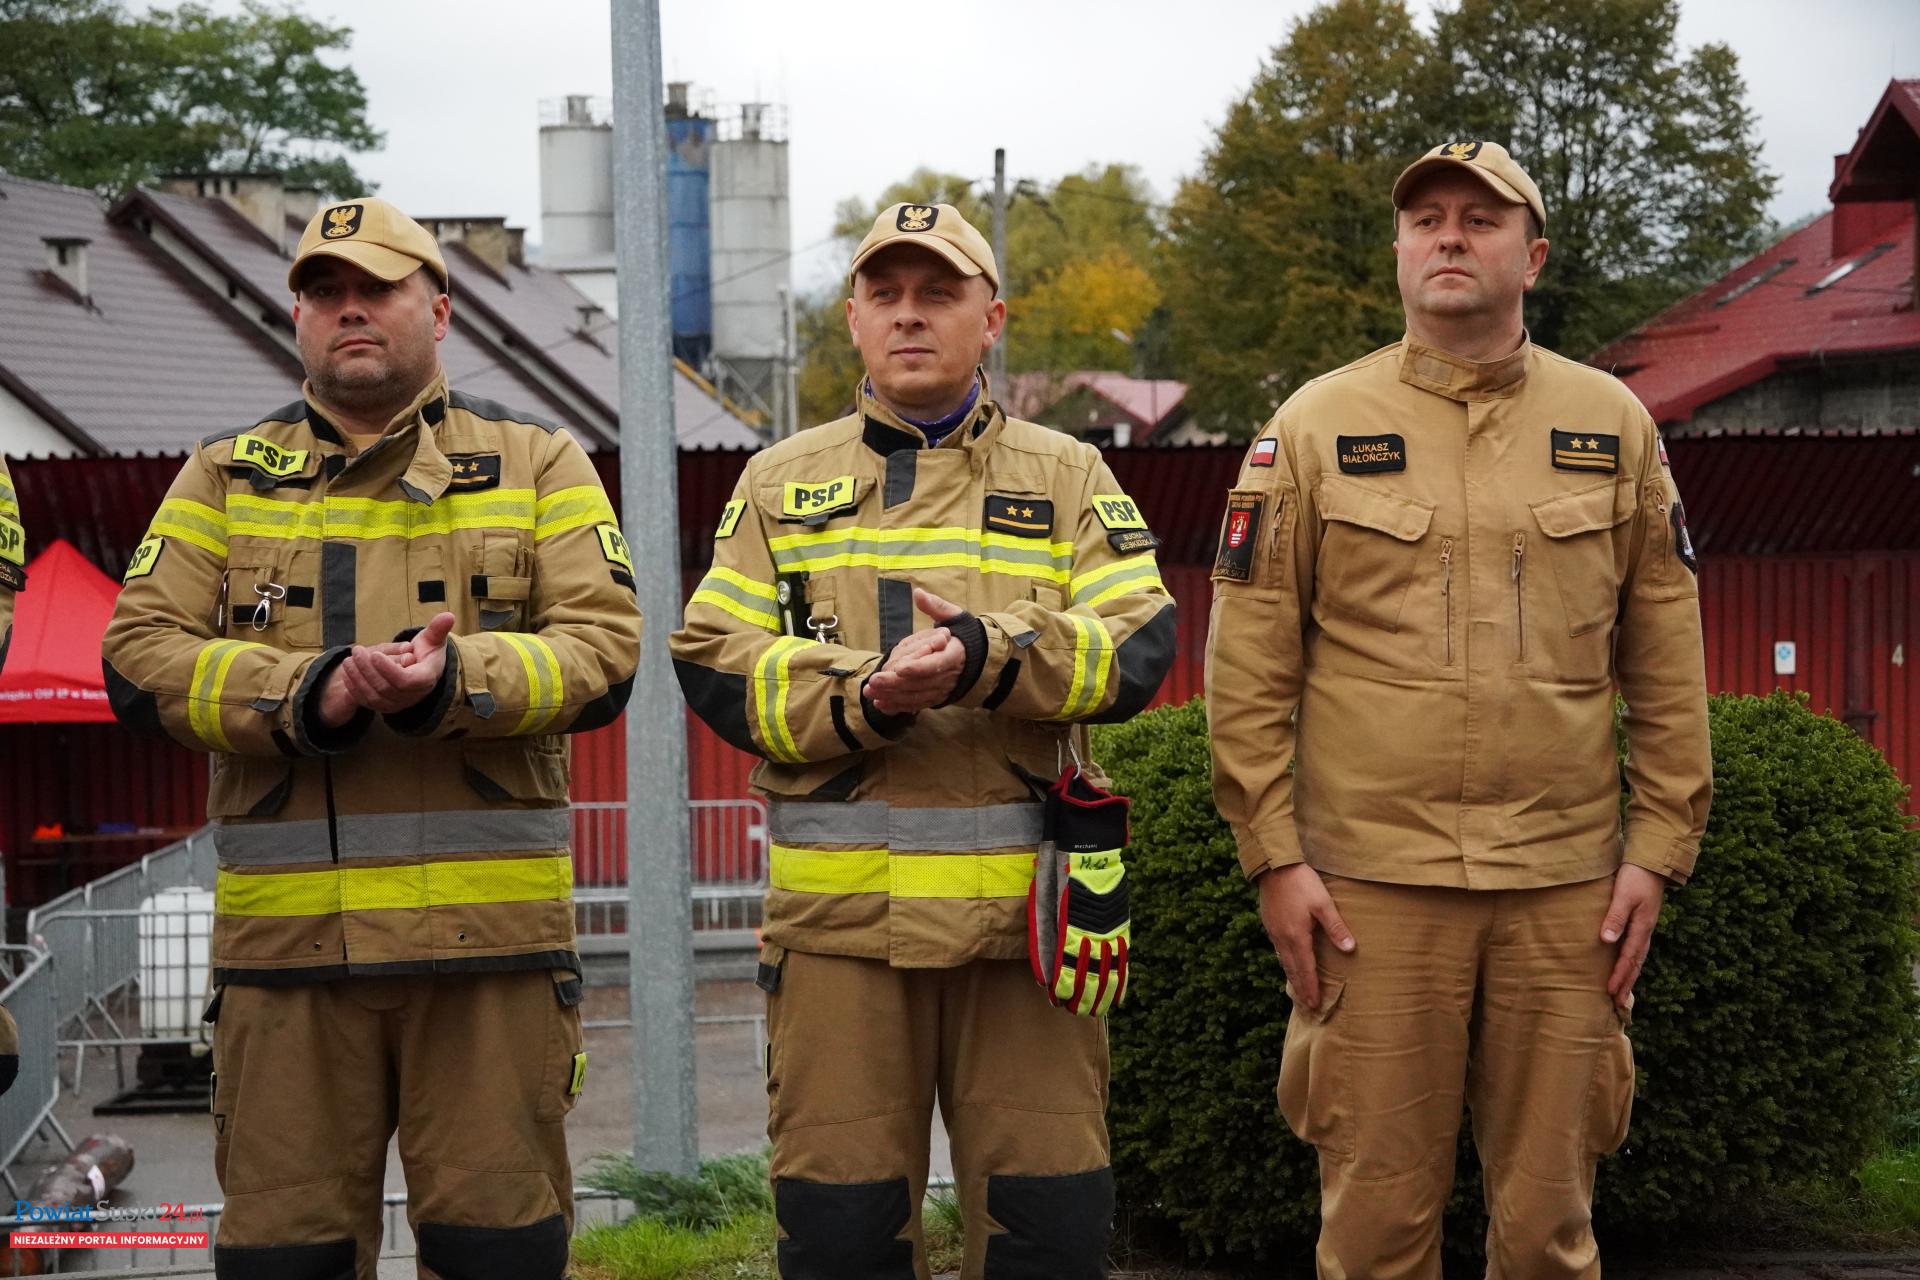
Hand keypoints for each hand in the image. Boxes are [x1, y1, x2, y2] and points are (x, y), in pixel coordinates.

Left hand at [320, 613, 455, 719]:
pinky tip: (347, 673)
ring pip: (373, 696)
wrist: (423, 671)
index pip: (404, 680)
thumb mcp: (433, 639)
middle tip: (357, 650)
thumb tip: (449, 615)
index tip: (374, 653)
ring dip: (358, 678)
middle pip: (385, 688)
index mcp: (425, 679)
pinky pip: (367, 702)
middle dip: (367, 669)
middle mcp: (412, 696)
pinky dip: (354, 688)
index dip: (388, 669)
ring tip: (348, 660)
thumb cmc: (427, 652)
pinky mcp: (385, 706)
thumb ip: (438, 629)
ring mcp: (398, 704)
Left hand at [863, 588, 969, 715]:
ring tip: (871, 691)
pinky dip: (897, 706)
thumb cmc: (962, 635)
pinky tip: (880, 704)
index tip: (900, 668)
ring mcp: (941, 689)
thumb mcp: (954, 617)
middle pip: (920, 683)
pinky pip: (915, 704)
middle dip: (895, 683)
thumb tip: (918, 593)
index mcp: (953, 655)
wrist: (978, 659)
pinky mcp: (935, 697)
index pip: (936, 664)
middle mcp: (947, 675)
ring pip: (915, 696)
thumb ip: (936, 606)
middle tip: (874, 681)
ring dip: (892, 696)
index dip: (918, 667)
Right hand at [1256, 862, 1354, 1011]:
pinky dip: (1285, 962)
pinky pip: (1278, 950)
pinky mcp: (1269, 923)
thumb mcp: (1323, 904)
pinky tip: (1288, 963)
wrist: (1275, 866)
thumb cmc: (1302, 883)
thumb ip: (1336, 927)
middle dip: (1300, 989)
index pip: (1305, 969)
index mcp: (1297, 936)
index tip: (1314, 1004)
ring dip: (1292, 977)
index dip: (1311, 988)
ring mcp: (1273, 931)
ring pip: (1283, 960)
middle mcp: (1282, 938)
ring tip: (1297, 991)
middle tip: (1307, 1006)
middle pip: (1292, 970)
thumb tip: (1350, 949)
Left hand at [1601, 863, 1667, 1009]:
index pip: (1628, 958)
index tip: (1610, 993)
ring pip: (1637, 957)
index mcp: (1642, 928)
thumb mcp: (1624, 896)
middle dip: (1627, 983)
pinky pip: (1636, 948)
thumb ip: (1615, 918)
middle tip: (1618, 1003)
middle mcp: (1645, 931)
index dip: (1619, 976)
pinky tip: (1626, 965)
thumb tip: (1606, 941)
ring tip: (1622, 991)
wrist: (1652, 863)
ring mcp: (1645, 927)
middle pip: (1636, 963)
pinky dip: (1631, 961)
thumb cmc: (1636, 877)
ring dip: (1630, 975)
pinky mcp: (1642, 921)